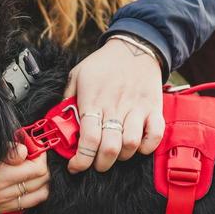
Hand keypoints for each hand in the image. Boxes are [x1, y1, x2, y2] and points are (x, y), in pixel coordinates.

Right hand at [0, 143, 49, 213]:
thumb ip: (9, 150)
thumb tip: (26, 151)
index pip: (37, 169)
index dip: (41, 155)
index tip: (36, 147)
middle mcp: (2, 195)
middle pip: (41, 181)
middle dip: (42, 166)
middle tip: (36, 157)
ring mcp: (3, 205)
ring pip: (40, 194)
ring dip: (42, 181)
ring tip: (34, 169)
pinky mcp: (2, 210)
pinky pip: (30, 202)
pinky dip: (35, 192)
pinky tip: (30, 181)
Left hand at [64, 38, 163, 172]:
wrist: (134, 46)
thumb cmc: (103, 64)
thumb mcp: (77, 75)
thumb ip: (67, 100)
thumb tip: (59, 123)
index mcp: (93, 101)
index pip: (88, 138)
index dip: (81, 160)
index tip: (76, 167)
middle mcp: (115, 107)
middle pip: (110, 148)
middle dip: (101, 164)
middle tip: (96, 164)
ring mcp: (137, 108)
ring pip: (131, 145)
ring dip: (122, 156)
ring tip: (115, 153)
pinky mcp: (154, 108)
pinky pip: (155, 135)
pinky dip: (147, 147)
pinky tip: (138, 146)